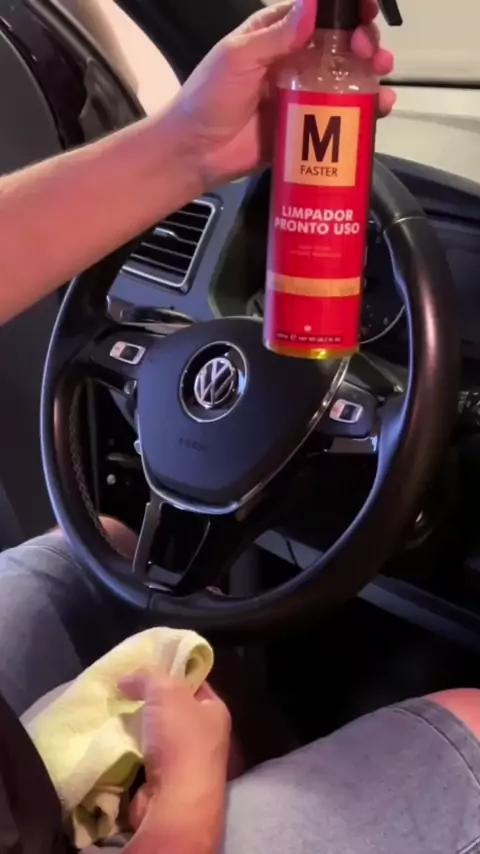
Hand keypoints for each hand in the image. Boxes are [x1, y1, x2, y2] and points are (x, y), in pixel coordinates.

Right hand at [119, 673, 230, 834]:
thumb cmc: (180, 739)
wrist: (175, 801)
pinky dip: (131, 749)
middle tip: (124, 690)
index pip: (195, 683)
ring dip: (138, 726)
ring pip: (157, 734)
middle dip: (149, 701)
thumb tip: (126, 680)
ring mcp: (186, 761)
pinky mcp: (166, 781)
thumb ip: (147, 676)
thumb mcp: (166, 691)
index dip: (172, 672)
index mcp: (215, 710)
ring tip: (115, 712)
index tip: (146, 668)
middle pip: (174, 708)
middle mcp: (206, 735)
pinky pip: (145, 756)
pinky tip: (116, 738)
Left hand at [173, 0, 394, 188]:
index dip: (346, 7)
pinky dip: (365, 110)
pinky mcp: (307, 129)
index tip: (366, 9)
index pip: (319, 11)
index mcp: (275, 35)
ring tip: (380, 75)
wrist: (194, 154)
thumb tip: (314, 5)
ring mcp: (302, 95)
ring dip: (370, 72)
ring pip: (346, 77)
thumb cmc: (207, 99)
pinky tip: (379, 109)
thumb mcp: (237, 58)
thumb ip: (275, 35)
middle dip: (363, 40)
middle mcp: (293, 60)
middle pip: (340, 43)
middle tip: (369, 52)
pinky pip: (341, 116)